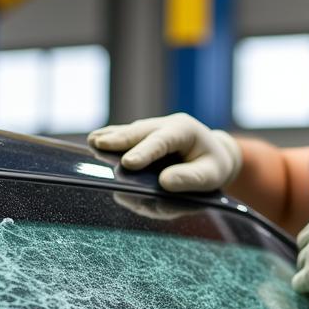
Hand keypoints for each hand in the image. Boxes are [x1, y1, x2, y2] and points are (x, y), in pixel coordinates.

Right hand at [87, 113, 241, 192]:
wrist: (215, 155)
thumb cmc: (214, 166)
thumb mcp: (212, 175)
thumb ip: (191, 179)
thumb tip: (164, 183)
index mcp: (184, 130)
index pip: (162, 142)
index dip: (144, 152)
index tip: (129, 163)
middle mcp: (166, 125)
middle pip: (139, 131)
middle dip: (119, 139)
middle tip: (99, 144)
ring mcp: (153, 129)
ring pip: (131, 132)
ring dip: (112, 137)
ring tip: (93, 142)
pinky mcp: (145, 138)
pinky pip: (128, 139)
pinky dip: (113, 141)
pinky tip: (96, 142)